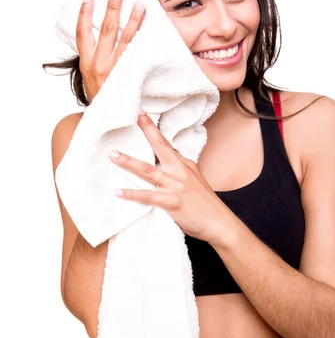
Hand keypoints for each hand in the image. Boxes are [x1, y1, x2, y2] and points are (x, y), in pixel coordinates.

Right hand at [76, 0, 145, 103]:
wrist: (106, 121)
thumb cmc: (101, 97)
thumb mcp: (90, 78)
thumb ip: (94, 59)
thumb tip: (101, 36)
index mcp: (85, 63)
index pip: (82, 33)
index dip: (84, 14)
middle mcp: (98, 64)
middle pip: (106, 30)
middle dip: (112, 9)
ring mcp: (114, 70)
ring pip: (124, 39)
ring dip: (132, 19)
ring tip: (140, 4)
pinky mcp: (128, 75)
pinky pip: (136, 52)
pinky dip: (141, 38)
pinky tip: (148, 27)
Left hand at [109, 112, 233, 242]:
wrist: (219, 223)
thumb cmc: (205, 204)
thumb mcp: (195, 180)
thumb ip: (181, 169)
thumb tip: (169, 159)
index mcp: (185, 165)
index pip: (167, 145)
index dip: (153, 130)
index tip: (141, 115)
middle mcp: (180, 172)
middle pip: (161, 148)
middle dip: (147, 132)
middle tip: (134, 118)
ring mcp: (176, 186)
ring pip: (148, 171)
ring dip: (129, 162)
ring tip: (113, 155)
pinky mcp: (172, 202)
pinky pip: (148, 196)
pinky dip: (133, 194)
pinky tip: (119, 191)